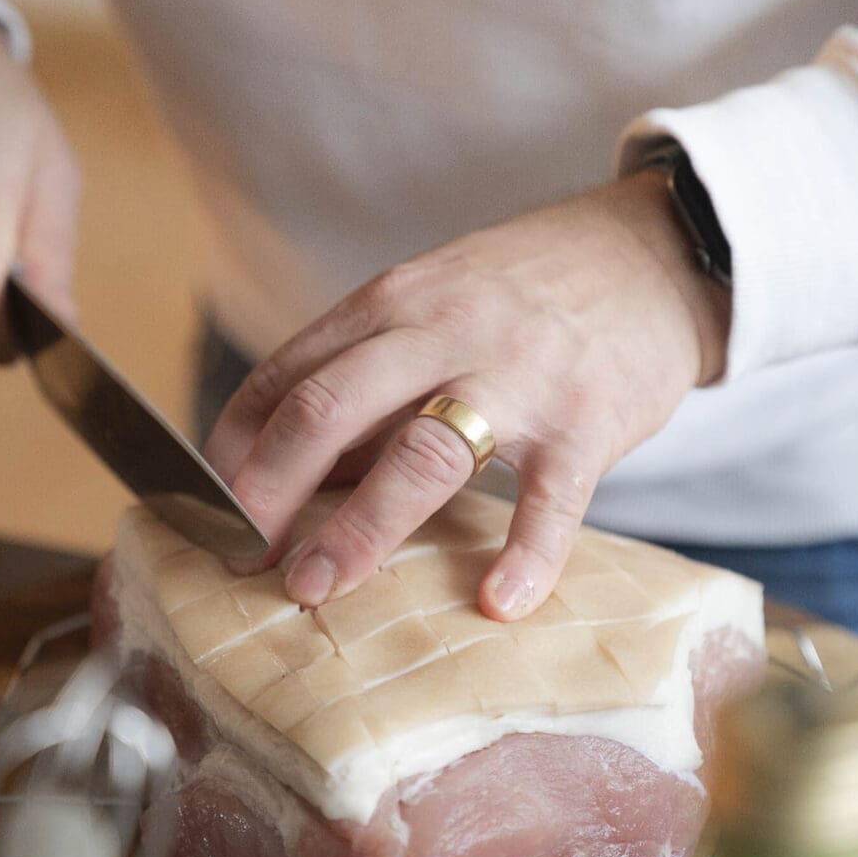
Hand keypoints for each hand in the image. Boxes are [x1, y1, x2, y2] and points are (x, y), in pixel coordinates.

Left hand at [205, 172, 730, 619]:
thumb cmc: (526, 296)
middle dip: (270, 491)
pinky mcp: (589, 419)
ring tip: (315, 588)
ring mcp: (518, 375)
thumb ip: (365, 379)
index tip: (203, 508)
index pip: (286, 375)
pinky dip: (526, 553)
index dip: (234, 448)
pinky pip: (553, 497)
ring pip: (423, 451)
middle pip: (331, 410)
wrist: (653, 254)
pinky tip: (498, 602)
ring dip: (359, 528)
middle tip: (240, 559)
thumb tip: (289, 475)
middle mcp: (444, 330)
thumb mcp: (433, 305)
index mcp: (393, 303)